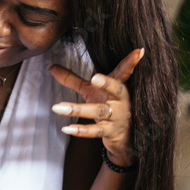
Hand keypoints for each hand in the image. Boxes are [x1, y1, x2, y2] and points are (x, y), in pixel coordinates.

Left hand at [49, 48, 144, 167]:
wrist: (122, 138)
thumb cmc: (106, 108)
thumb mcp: (90, 91)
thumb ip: (72, 79)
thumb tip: (50, 66)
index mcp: (118, 87)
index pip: (124, 72)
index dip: (131, 62)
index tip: (139, 51)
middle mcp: (121, 101)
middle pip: (115, 90)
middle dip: (106, 83)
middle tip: (94, 78)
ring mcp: (117, 117)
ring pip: (98, 111)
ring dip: (77, 109)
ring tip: (57, 107)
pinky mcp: (111, 132)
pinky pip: (95, 132)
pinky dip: (81, 130)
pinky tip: (66, 128)